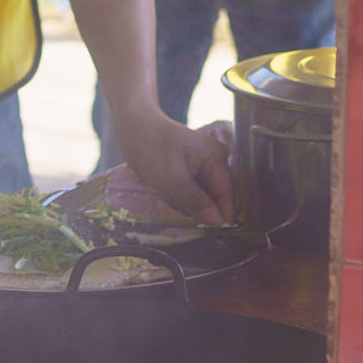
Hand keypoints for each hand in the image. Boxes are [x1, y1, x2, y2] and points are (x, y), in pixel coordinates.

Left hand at [104, 99, 234, 225]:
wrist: (133, 128)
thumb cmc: (151, 148)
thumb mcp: (171, 178)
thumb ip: (196, 200)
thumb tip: (218, 221)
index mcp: (216, 158)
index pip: (228, 193)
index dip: (224, 214)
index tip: (216, 233)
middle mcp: (217, 161)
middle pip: (225, 196)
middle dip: (216, 213)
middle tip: (201, 228)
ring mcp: (207, 166)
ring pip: (213, 197)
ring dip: (204, 210)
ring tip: (192, 220)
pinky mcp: (196, 172)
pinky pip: (202, 193)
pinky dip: (196, 203)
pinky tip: (186, 210)